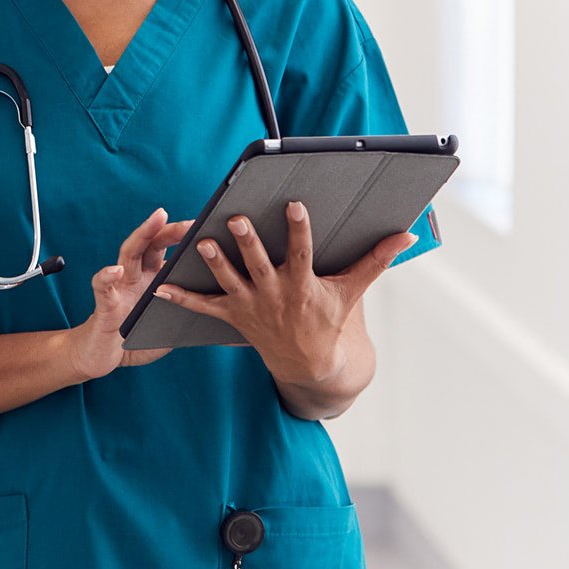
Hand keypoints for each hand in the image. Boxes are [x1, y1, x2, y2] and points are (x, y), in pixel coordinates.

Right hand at [69, 207, 196, 380]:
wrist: (104, 357)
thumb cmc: (139, 339)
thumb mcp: (172, 324)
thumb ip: (193, 316)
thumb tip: (236, 326)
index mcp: (153, 278)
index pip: (168, 248)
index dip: (186, 236)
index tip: (210, 225)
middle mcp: (135, 275)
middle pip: (151, 243)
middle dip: (170, 229)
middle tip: (191, 221)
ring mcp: (119, 287)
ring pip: (128, 254)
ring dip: (142, 235)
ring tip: (156, 219)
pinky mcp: (104, 305)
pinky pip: (102, 288)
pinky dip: (107, 277)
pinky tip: (116, 272)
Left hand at [154, 200, 418, 385]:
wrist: (310, 363)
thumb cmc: (330, 318)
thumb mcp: (352, 290)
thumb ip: (376, 260)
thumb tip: (407, 235)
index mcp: (303, 284)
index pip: (302, 251)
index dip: (299, 229)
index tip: (295, 204)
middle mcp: (275, 294)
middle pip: (260, 264)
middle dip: (248, 243)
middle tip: (237, 220)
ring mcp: (252, 305)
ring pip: (230, 281)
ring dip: (215, 263)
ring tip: (201, 242)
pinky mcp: (233, 316)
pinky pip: (204, 308)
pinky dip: (182, 299)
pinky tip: (161, 287)